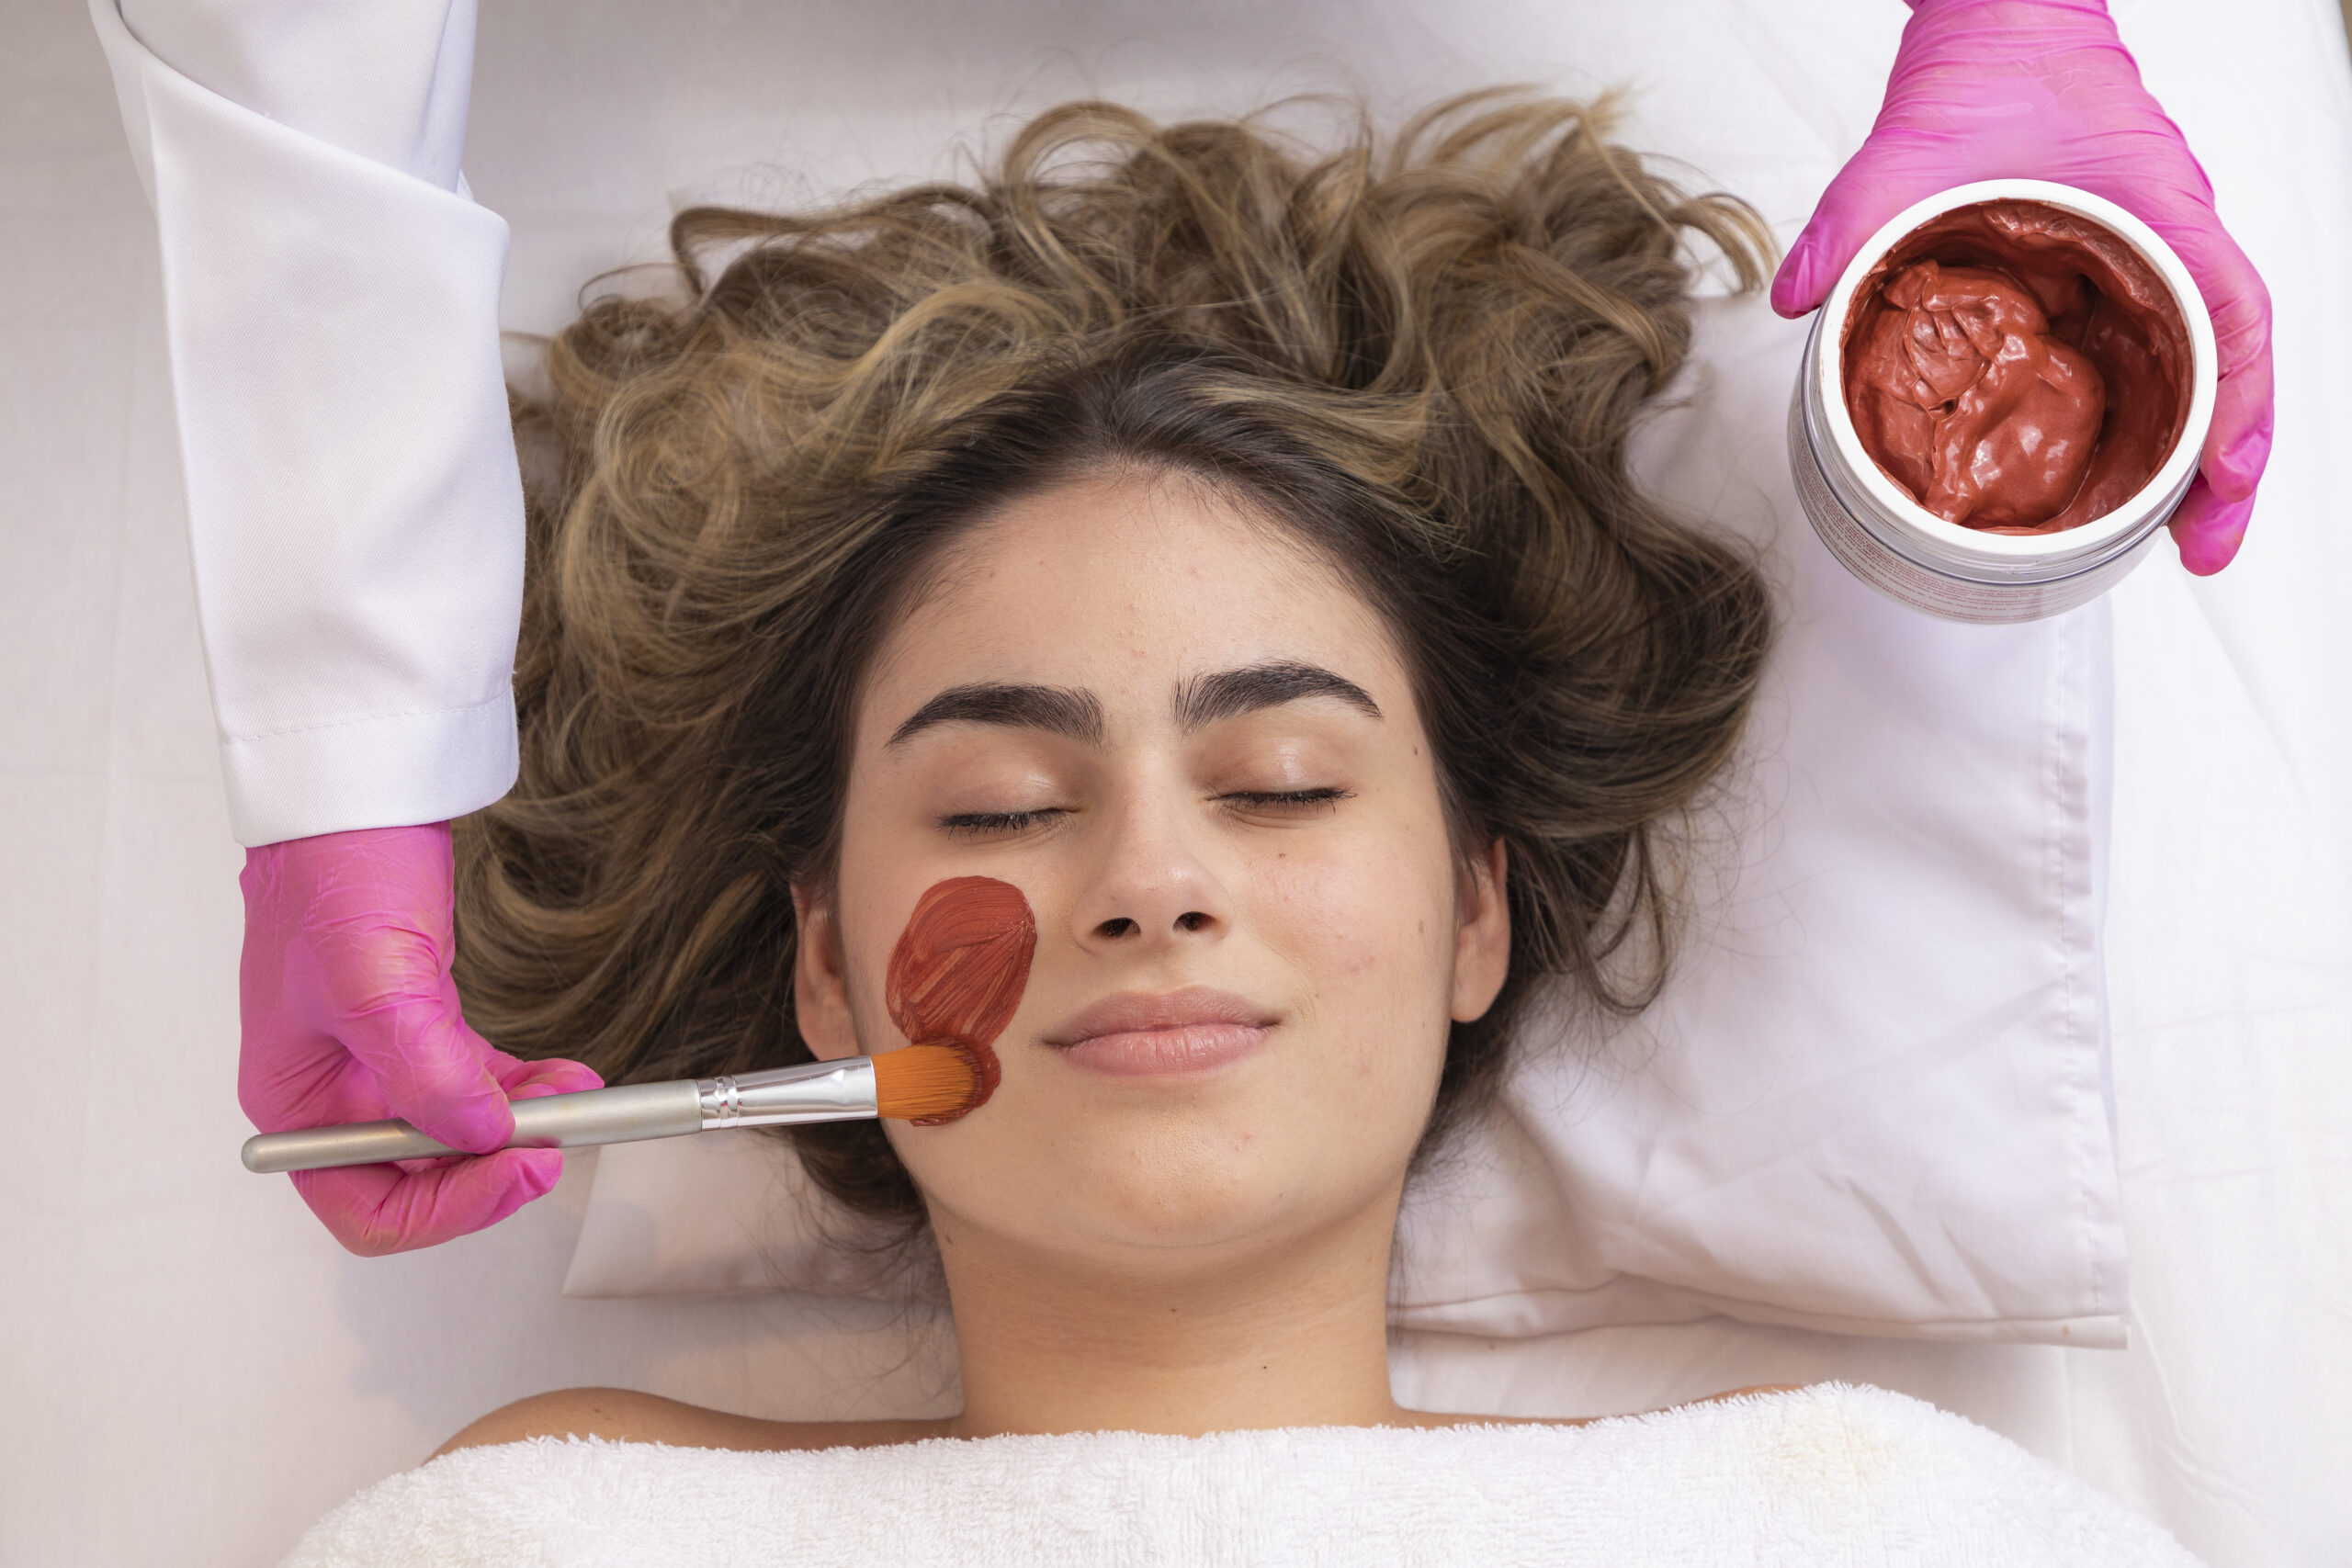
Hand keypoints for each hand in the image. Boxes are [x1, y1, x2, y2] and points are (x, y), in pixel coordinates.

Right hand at [239, 823, 602, 1255]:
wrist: (353, 800)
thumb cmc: (333, 875)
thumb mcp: (373, 983)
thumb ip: (427, 1073)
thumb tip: (482, 1135)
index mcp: (297, 1106)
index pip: (368, 1211)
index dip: (450, 1210)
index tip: (518, 1170)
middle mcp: (335, 1097)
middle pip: (422, 1183)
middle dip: (497, 1168)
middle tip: (560, 1141)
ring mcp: (381, 1064)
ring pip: (460, 1135)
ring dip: (523, 1128)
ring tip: (578, 1099)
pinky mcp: (422, 1028)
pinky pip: (477, 1086)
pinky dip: (522, 1091)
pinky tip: (564, 1079)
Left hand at [1773, 0, 2272, 574]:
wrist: (2001, 27)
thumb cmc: (1992, 73)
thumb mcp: (1904, 151)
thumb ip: (1851, 222)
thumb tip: (1800, 296)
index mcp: (2153, 209)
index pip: (2229, 313)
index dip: (2235, 404)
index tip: (2224, 477)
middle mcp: (2164, 243)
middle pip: (2227, 365)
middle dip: (2225, 464)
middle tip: (2201, 548)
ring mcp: (2144, 264)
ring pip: (2196, 370)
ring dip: (2194, 457)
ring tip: (2175, 541)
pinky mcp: (2109, 283)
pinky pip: (2145, 359)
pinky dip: (2147, 423)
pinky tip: (2122, 481)